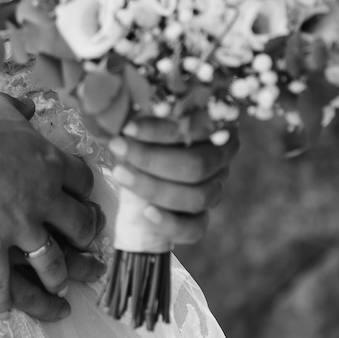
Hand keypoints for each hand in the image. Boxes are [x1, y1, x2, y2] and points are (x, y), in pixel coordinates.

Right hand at [0, 88, 103, 312]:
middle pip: (80, 227)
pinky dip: (4, 300)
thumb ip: (19, 111)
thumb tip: (30, 107)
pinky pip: (2, 284)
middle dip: (86, 242)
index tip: (85, 202)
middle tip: (88, 252)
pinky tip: (4, 309)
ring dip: (58, 279)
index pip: (83, 183)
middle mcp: (43, 198)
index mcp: (49, 163)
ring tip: (61, 291)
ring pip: (52, 264)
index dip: (86, 196)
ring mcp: (18, 227)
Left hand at [103, 114, 238, 247]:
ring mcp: (214, 189)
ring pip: (197, 197)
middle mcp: (220, 159)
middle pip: (197, 165)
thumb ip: (139, 109)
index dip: (161, 130)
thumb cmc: (141, 129)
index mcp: (215, 127)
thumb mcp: (143, 114)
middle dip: (152, 159)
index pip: (197, 128)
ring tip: (120, 173)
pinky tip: (146, 212)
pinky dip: (170, 223)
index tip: (127, 128)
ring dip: (154, 187)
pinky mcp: (201, 217)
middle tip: (118, 147)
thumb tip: (119, 112)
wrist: (136, 162)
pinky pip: (195, 228)